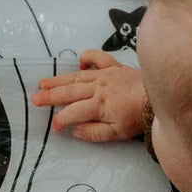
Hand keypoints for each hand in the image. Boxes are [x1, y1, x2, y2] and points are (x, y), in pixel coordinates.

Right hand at [30, 50, 147, 141]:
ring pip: (76, 76)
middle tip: (34, 99)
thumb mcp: (116, 134)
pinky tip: (79, 64)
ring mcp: (105, 74)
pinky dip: (87, 58)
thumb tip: (74, 130)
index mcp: (99, 105)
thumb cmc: (137, 118)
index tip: (55, 127)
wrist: (157, 101)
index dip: (61, 120)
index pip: (73, 112)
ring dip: (58, 80)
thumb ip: (93, 133)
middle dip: (50, 96)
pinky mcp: (114, 67)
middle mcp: (98, 87)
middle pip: (69, 92)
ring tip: (42, 83)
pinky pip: (97, 58)